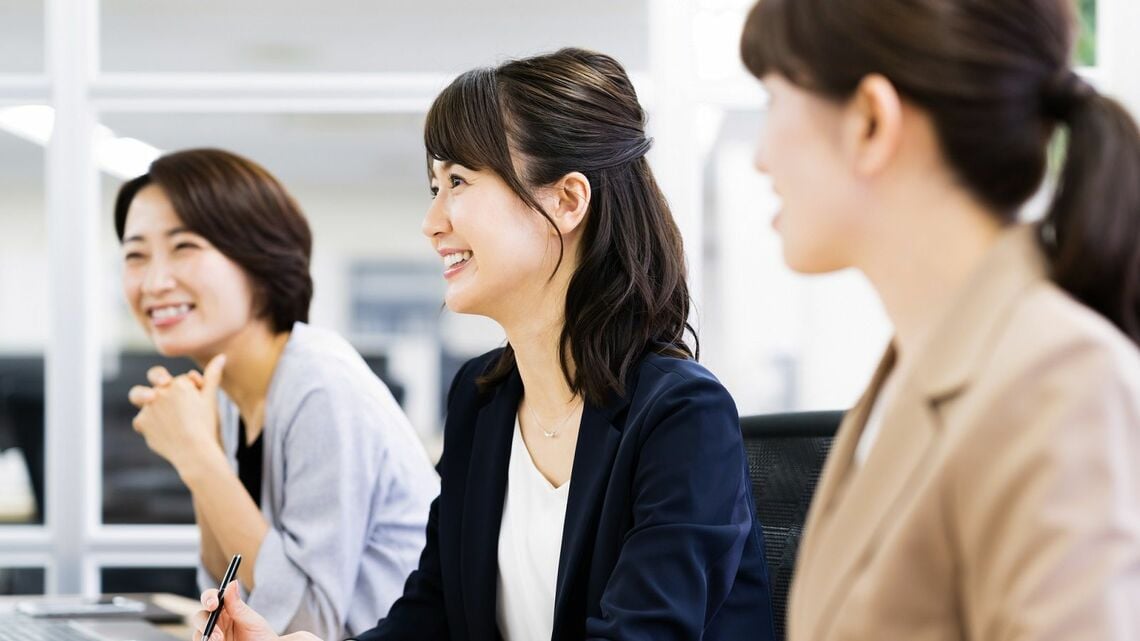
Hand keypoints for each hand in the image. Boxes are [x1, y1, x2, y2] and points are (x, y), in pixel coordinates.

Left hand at [131, 354, 226, 476]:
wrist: (194, 451)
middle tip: (164, 388)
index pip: (181, 379)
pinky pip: (142, 421)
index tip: (197, 391)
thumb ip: (212, 376)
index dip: (189, 385)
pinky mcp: (141, 422)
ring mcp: (149, 406)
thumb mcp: (211, 399)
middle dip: (159, 379)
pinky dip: (150, 426)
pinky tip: (162, 434)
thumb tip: (222, 356)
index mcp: (179, 383)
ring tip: (158, 411)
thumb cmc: (206, 425)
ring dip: (147, 400)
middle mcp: (161, 391)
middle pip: (156, 376)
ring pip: (142, 398)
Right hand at [193, 582, 319, 640]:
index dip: (209, 598)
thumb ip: (238, 606)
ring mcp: (212, 636)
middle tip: (218, 635)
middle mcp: (216, 622)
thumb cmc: (262, 638)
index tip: (214, 604)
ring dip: (206, 637)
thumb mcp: (252, 622)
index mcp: (226, 610)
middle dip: (204, 624)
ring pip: (198, 633)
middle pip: (200, 616)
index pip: (211, 598)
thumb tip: (232, 583)